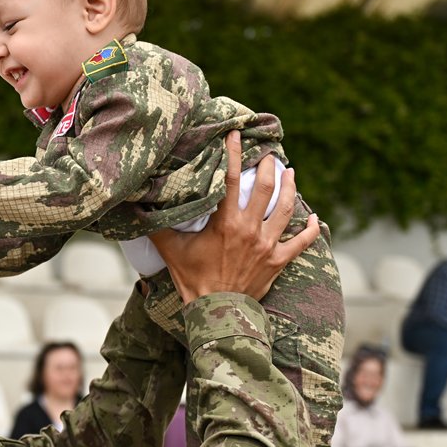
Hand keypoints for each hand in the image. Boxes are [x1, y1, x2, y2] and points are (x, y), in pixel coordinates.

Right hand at [146, 131, 318, 303]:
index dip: (234, 153)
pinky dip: (310, 230)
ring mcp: (267, 245)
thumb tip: (132, 207)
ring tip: (290, 173)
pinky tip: (314, 219)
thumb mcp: (171, 250)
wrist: (217, 312)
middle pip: (265, 188)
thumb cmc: (192, 280)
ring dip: (290, 188)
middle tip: (269, 153)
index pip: (232, 179)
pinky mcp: (278, 261)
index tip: (236, 134)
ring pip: (287, 208)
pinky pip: (301, 243)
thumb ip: (155, 226)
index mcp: (225, 223)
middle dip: (269, 166)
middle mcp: (250, 229)